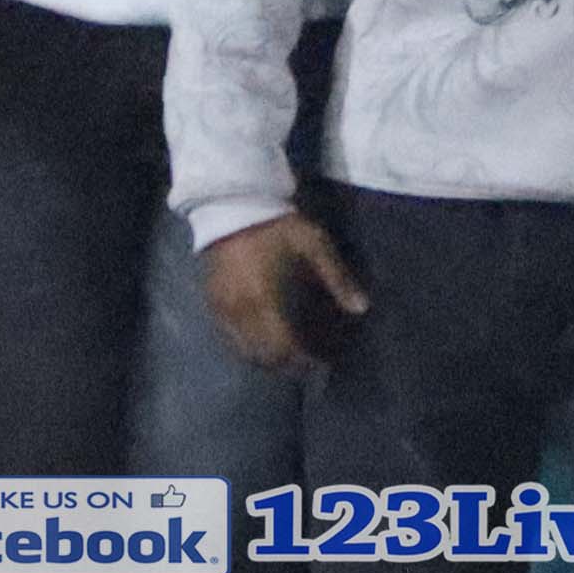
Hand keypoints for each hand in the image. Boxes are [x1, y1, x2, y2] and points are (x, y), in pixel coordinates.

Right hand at [198, 212, 365, 374]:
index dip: (305, 361)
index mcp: (266, 299)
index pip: (286, 347)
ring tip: (287, 357)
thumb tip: (362, 308)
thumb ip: (338, 278)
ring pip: (244, 351)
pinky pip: (229, 337)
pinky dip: (248, 346)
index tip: (323, 364)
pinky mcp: (212, 304)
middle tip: (308, 365)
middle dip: (287, 366)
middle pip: (264, 356)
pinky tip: (263, 340)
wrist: (233, 206)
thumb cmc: (277, 227)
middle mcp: (241, 312)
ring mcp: (223, 309)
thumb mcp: (314, 245)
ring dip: (267, 360)